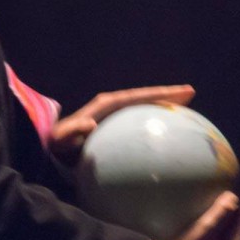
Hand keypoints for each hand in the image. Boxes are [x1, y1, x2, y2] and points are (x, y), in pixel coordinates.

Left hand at [48, 84, 195, 164]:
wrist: (48, 148)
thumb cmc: (54, 144)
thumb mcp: (61, 138)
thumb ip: (74, 130)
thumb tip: (90, 125)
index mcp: (105, 105)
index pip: (138, 96)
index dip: (160, 93)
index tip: (184, 92)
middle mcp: (111, 106)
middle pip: (145, 97)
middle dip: (167, 94)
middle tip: (191, 94)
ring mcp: (113, 116)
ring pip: (143, 108)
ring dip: (161, 106)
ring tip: (185, 111)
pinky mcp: (113, 128)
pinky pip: (137, 124)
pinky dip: (152, 125)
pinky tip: (167, 140)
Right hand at [169, 191, 239, 239]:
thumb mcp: (205, 229)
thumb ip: (221, 212)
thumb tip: (234, 196)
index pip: (239, 229)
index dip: (235, 212)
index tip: (231, 198)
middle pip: (231, 239)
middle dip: (227, 222)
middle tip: (220, 205)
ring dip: (218, 233)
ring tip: (209, 218)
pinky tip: (200, 237)